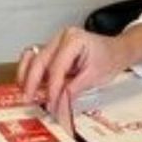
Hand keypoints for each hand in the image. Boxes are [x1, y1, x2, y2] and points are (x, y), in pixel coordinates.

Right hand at [17, 25, 141, 117]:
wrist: (116, 51)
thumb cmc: (109, 59)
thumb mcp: (94, 76)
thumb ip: (74, 90)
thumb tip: (58, 104)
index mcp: (74, 39)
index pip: (57, 67)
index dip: (52, 88)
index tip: (50, 104)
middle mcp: (61, 37)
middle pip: (39, 60)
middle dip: (32, 82)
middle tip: (29, 100)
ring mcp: (54, 42)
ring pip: (32, 57)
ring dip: (26, 76)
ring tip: (25, 93)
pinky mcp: (51, 49)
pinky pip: (34, 59)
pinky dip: (29, 72)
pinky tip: (27, 85)